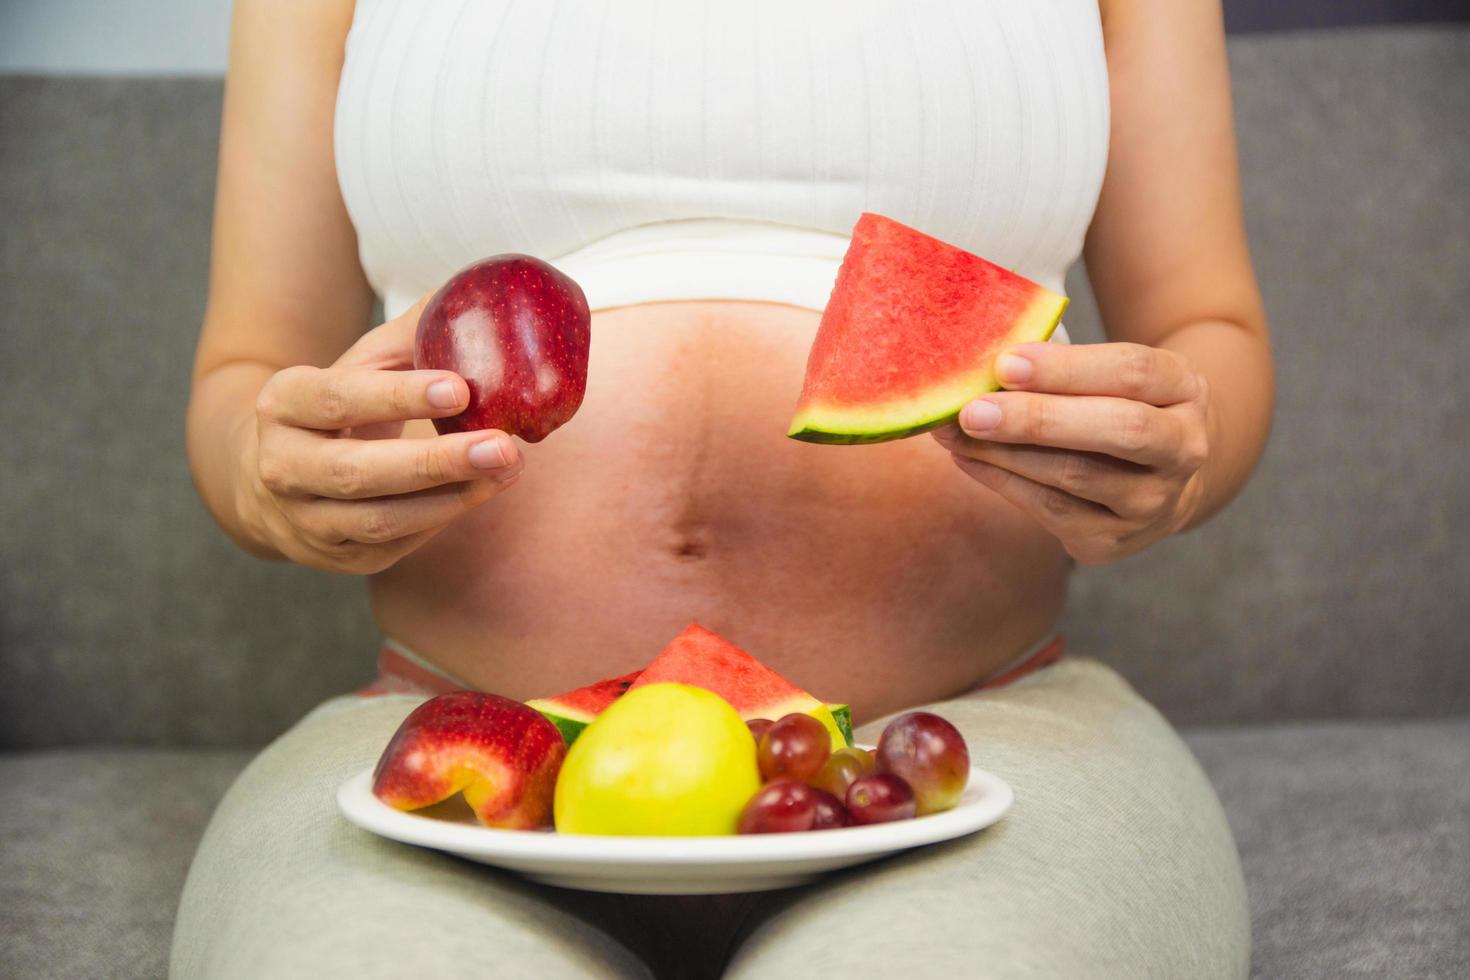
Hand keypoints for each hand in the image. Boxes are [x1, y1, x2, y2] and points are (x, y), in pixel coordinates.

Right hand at [241, 302, 523, 573]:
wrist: (277, 474)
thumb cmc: (339, 406)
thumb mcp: (359, 364)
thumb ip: (413, 335)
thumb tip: (484, 298)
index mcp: (281, 403)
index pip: (337, 399)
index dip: (396, 396)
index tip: (459, 388)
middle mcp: (281, 467)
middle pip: (357, 472)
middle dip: (435, 462)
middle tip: (503, 445)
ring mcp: (304, 521)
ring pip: (379, 520)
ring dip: (451, 497)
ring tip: (508, 468)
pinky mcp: (336, 558)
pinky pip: (395, 544)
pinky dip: (442, 518)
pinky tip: (482, 490)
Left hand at [935, 342, 1210, 564]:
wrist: (1157, 476)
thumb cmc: (1117, 406)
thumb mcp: (1113, 374)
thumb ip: (1066, 368)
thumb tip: (988, 364)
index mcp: (1184, 390)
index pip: (1132, 373)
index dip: (1067, 369)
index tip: (1006, 363)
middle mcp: (1182, 448)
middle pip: (1118, 430)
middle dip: (1038, 419)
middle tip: (973, 410)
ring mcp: (1154, 503)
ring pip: (1076, 476)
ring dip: (1005, 453)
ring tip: (954, 431)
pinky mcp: (1114, 541)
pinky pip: (1050, 511)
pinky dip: (1002, 481)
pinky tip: (968, 458)